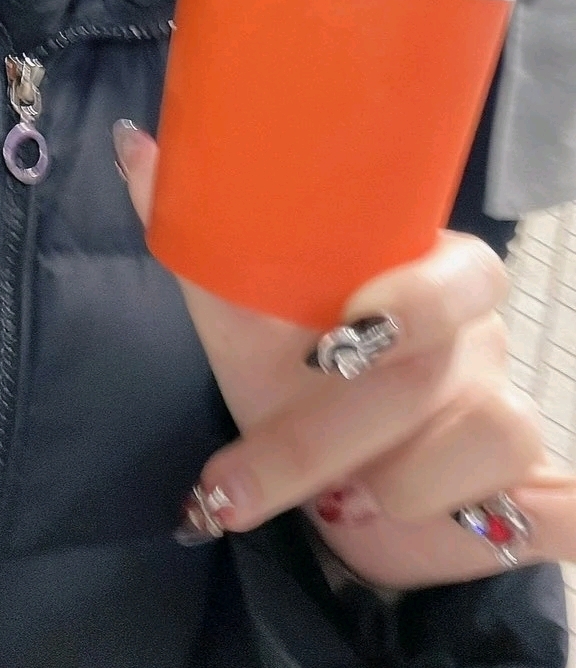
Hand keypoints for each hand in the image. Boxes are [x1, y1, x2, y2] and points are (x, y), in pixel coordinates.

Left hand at [116, 121, 575, 590]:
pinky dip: (534, 520)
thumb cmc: (288, 383)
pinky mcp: (530, 501)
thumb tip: (135, 144)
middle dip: (328, 437)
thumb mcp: (240, 317)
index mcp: (424, 278)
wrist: (325, 497)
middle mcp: (475, 342)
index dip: (419, 296)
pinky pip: (560, 509)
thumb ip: (200, 233)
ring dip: (391, 491)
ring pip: (486, 439)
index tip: (348, 323)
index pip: (463, 268)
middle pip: (438, 370)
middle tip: (240, 483)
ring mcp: (507, 416)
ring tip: (336, 508)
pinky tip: (484, 522)